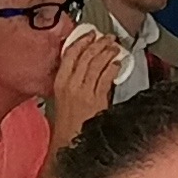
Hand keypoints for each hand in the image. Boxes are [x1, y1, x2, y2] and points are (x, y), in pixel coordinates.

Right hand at [50, 28, 122, 147]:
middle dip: (99, 44)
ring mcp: (84, 92)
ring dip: (108, 53)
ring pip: (97, 64)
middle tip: (108, 38)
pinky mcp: (96, 100)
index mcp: (60, 82)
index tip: (90, 35)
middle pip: (86, 56)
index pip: (70, 55)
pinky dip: (113, 68)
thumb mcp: (63, 97)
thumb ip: (73, 81)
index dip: (82, 41)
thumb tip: (87, 67)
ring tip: (115, 48)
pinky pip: (106, 78)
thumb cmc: (67, 124)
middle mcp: (71, 85)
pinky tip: (117, 64)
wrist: (69, 142)